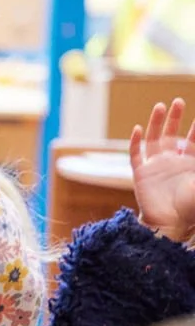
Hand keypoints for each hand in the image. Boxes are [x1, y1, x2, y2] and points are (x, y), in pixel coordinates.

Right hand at [131, 98, 194, 242]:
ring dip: (156, 123)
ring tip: (160, 106)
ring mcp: (155, 167)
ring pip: (153, 140)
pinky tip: (137, 128)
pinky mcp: (141, 174)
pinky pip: (135, 155)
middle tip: (179, 101)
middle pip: (172, 135)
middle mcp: (171, 163)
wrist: (171, 224)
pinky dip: (135, 142)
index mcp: (189, 165)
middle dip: (175, 118)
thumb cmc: (192, 208)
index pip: (192, 141)